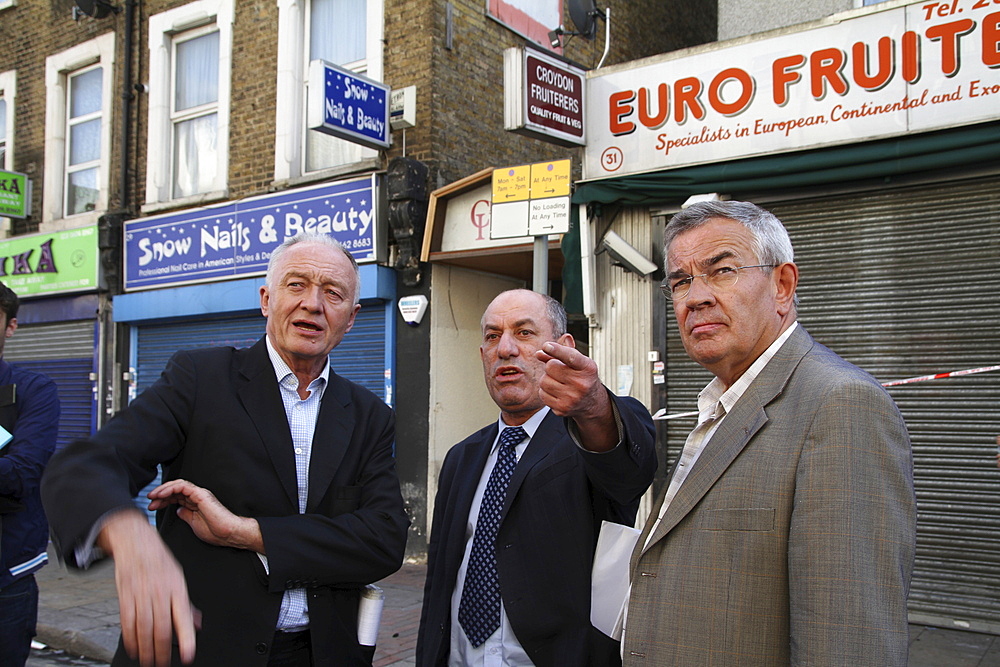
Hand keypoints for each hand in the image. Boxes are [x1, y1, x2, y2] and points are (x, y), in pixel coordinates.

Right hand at [97, 510, 198, 665]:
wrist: (136, 543)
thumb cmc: (160, 562)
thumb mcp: (179, 578)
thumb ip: (187, 604)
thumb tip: (198, 625)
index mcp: (177, 588)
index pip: (183, 617)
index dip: (186, 639)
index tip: (188, 656)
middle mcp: (160, 592)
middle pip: (161, 628)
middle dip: (162, 651)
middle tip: (163, 665)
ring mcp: (141, 594)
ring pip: (143, 628)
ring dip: (146, 650)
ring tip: (148, 662)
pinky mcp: (125, 596)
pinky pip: (127, 622)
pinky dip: (130, 638)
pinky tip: (133, 649)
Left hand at [148, 479, 263, 552]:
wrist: (229, 533)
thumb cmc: (216, 532)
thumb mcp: (194, 524)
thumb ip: (186, 516)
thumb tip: (178, 511)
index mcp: (195, 504)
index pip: (176, 497)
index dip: (163, 500)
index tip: (152, 506)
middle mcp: (197, 497)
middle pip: (175, 490)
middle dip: (160, 494)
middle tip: (149, 500)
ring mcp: (199, 494)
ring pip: (177, 485)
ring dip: (163, 489)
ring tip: (153, 496)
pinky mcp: (200, 494)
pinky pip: (183, 486)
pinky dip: (170, 489)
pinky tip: (161, 495)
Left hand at [536, 341, 616, 451]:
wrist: (590, 401)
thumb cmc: (581, 376)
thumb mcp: (576, 361)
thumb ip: (559, 353)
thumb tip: (539, 353)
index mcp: (587, 368)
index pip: (571, 357)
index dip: (557, 350)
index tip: (546, 346)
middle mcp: (582, 384)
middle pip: (550, 367)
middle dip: (551, 366)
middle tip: (560, 371)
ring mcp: (572, 398)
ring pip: (543, 381)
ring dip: (547, 379)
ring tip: (559, 382)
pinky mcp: (562, 409)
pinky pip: (542, 394)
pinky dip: (545, 392)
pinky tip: (556, 392)